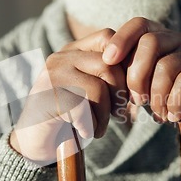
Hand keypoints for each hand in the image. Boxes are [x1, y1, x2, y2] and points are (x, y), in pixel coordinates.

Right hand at [9, 29, 126, 163]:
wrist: (37, 143)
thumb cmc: (72, 117)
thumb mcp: (92, 91)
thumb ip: (110, 76)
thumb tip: (143, 71)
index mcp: (73, 51)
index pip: (108, 37)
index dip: (126, 62)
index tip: (126, 91)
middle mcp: (60, 57)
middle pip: (108, 65)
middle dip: (120, 95)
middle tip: (117, 115)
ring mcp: (51, 76)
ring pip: (98, 89)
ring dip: (105, 115)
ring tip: (98, 127)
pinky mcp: (47, 98)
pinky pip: (83, 110)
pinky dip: (91, 126)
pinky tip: (84, 132)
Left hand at [102, 17, 180, 143]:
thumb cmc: (169, 100)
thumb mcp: (144, 86)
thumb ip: (128, 74)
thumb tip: (104, 65)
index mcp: (162, 38)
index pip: (140, 24)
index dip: (122, 39)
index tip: (108, 60)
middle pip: (150, 42)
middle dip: (137, 75)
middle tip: (138, 101)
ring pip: (166, 66)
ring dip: (157, 97)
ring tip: (160, 114)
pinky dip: (174, 103)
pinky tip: (173, 115)